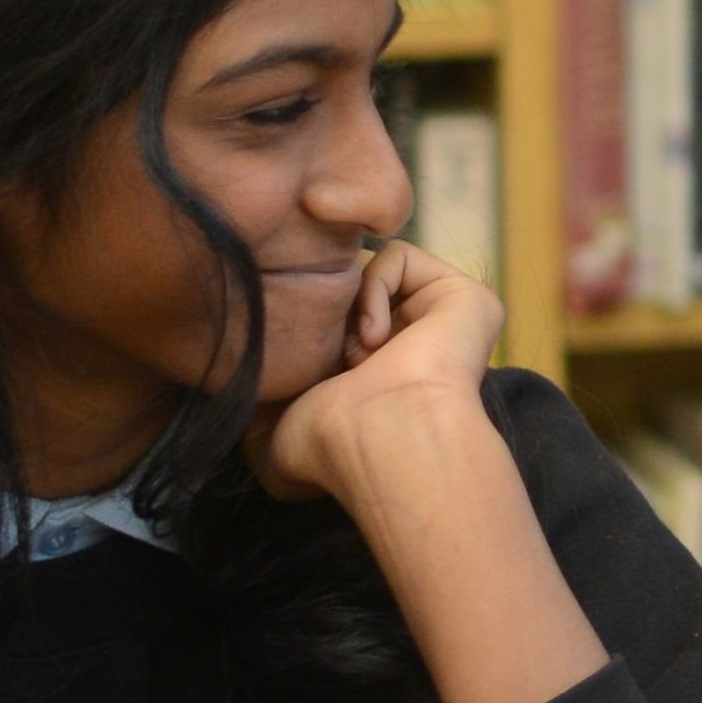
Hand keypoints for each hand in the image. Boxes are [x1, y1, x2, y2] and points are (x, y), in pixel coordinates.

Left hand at [256, 240, 501, 511]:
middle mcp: (418, 350)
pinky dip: (374, 287)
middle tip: (328, 355)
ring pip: (374, 273)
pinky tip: (375, 337)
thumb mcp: (270, 431)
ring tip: (357, 353)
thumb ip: (254, 409)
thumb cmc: (330, 445)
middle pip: (353, 293)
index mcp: (383, 381)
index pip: (335, 328)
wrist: (381, 435)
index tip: (295, 357)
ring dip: (353, 307)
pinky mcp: (467, 296)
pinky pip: (400, 257)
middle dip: (329, 312)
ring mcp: (445, 323)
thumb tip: (234, 396)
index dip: (307, 330)